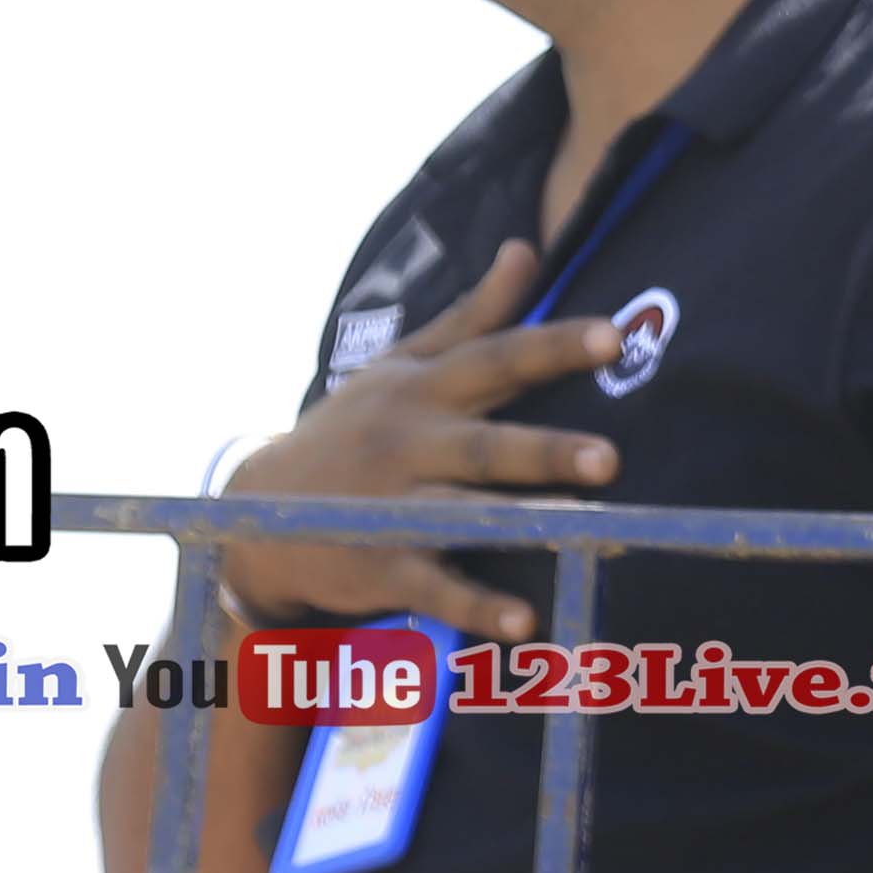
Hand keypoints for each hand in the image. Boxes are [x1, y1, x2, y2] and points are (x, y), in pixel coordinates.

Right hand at [218, 238, 631, 635]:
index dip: (554, 347)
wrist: (258, 509)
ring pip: (465, 513)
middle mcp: (413, 444)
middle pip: (487, 445)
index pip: (497, 360)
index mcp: (426, 390)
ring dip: (523, 523)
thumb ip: (473, 315)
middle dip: (545, 450)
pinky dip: (477, 605)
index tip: (614, 336)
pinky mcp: (382, 564)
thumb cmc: (356, 427)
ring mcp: (394, 506)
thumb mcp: (404, 364)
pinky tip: (524, 621)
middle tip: (610, 459)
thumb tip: (525, 250)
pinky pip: (436, 586)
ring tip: (586, 531)